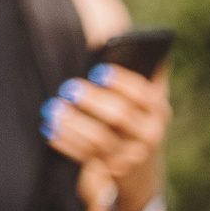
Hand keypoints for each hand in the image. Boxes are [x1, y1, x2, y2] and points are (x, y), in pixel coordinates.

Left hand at [42, 63, 170, 210]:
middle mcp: (150, 134)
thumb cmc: (135, 118)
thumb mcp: (144, 99)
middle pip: (120, 116)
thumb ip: (137, 71)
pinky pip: (87, 156)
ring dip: (74, 123)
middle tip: (68, 88)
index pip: (143, 94)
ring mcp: (133, 156)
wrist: (142, 170)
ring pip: (101, 139)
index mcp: (159, 110)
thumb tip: (112, 39)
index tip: (97, 70)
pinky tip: (50, 130)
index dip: (120, 81)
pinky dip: (66, 142)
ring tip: (53, 109)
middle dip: (92, 100)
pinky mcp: (113, 171)